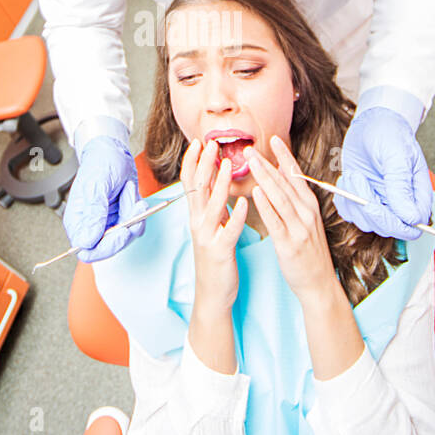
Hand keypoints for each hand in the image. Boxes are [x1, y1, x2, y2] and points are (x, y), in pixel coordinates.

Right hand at [63, 135, 144, 262]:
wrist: (114, 153)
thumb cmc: (100, 164)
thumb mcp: (96, 186)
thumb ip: (93, 213)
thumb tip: (86, 241)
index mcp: (77, 222)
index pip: (87, 251)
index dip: (106, 246)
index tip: (122, 230)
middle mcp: (91, 227)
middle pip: (110, 248)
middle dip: (126, 228)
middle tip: (135, 207)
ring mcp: (108, 225)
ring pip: (127, 237)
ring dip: (133, 214)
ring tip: (128, 191)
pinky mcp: (121, 220)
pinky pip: (136, 226)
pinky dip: (139, 211)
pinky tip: (132, 194)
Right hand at [181, 137, 247, 314]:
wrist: (212, 293)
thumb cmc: (216, 257)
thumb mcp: (211, 226)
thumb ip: (212, 205)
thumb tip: (214, 180)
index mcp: (197, 215)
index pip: (190, 182)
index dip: (193, 161)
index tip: (199, 142)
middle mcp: (197, 223)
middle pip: (197, 188)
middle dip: (204, 164)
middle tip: (212, 143)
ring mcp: (206, 237)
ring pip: (211, 205)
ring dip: (219, 184)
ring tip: (227, 165)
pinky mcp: (219, 251)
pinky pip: (228, 230)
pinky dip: (234, 215)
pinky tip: (244, 202)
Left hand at [245, 135, 340, 310]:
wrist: (319, 283)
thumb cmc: (308, 251)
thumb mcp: (306, 221)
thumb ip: (294, 200)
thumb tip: (281, 177)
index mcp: (309, 205)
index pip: (296, 175)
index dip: (285, 156)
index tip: (273, 139)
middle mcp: (306, 212)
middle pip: (285, 183)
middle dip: (267, 163)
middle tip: (250, 148)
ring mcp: (299, 227)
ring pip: (280, 197)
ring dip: (265, 176)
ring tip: (251, 162)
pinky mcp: (289, 243)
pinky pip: (276, 220)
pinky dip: (266, 204)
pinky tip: (256, 192)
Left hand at [336, 108, 431, 239]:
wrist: (373, 123)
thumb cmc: (390, 133)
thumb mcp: (396, 155)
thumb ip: (401, 186)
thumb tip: (410, 217)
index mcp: (418, 195)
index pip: (412, 226)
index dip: (391, 222)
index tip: (372, 203)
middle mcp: (401, 204)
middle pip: (387, 228)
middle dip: (366, 208)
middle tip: (357, 178)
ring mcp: (382, 203)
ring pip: (366, 223)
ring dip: (353, 201)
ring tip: (352, 174)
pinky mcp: (364, 200)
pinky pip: (351, 214)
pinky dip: (344, 201)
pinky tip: (346, 180)